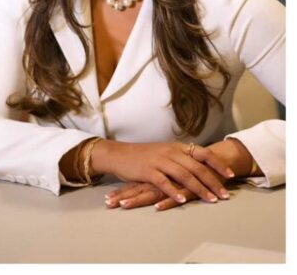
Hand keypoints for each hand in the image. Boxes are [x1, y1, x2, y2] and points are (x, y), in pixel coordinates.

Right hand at [90, 140, 234, 203]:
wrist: (118, 154)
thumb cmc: (142, 155)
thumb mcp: (164, 151)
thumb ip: (181, 157)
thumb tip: (200, 163)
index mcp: (176, 147)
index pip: (202, 153)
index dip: (218, 164)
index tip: (230, 175)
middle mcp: (170, 152)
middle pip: (197, 167)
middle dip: (213, 182)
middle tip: (224, 195)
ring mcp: (159, 161)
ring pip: (184, 175)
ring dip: (199, 189)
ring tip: (210, 200)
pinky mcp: (147, 171)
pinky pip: (164, 182)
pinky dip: (174, 192)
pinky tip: (182, 200)